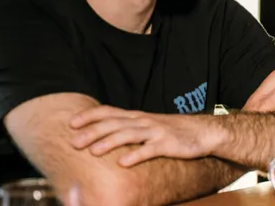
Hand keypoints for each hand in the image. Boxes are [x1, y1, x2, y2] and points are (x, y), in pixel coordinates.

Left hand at [69, 105, 220, 166]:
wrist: (203, 132)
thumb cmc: (174, 131)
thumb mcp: (149, 126)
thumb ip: (129, 128)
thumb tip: (106, 136)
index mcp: (137, 116)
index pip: (109, 112)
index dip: (90, 116)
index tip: (71, 123)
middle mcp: (143, 121)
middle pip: (114, 124)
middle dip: (92, 132)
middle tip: (73, 142)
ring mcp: (155, 132)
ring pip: (128, 135)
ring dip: (109, 142)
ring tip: (93, 152)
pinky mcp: (168, 144)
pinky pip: (149, 150)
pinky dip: (136, 155)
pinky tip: (124, 163)